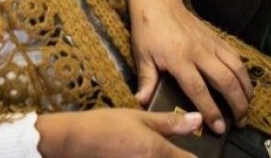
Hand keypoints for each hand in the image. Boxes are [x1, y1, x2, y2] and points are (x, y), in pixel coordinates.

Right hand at [36, 109, 200, 157]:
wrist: (72, 142)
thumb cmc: (104, 126)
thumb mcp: (139, 118)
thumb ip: (170, 123)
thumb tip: (198, 119)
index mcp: (158, 152)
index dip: (193, 156)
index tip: (189, 151)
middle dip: (175, 157)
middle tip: (167, 149)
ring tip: (144, 150)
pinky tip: (135, 155)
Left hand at [129, 0, 251, 134]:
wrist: (157, 0)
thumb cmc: (147, 29)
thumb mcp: (141, 55)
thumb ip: (146, 80)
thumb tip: (142, 102)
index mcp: (179, 59)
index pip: (199, 90)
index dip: (211, 111)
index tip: (219, 128)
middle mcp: (199, 52)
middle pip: (225, 81)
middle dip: (237, 104)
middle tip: (240, 122)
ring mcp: (210, 43)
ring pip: (236, 68)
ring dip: (245, 89)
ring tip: (247, 107)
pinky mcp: (216, 37)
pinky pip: (235, 56)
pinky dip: (243, 72)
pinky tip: (244, 84)